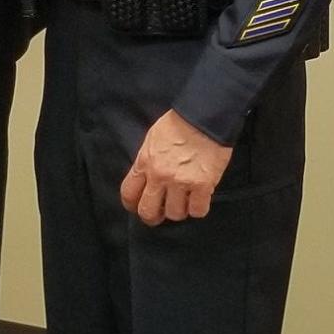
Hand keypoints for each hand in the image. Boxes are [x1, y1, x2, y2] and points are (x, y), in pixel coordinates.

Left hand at [120, 110, 232, 224]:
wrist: (204, 117)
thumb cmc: (178, 124)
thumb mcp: (152, 139)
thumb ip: (146, 161)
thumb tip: (146, 178)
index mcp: (144, 163)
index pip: (128, 194)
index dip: (132, 205)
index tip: (139, 206)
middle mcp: (159, 176)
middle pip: (148, 211)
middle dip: (153, 217)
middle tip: (162, 213)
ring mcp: (181, 182)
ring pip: (175, 214)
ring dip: (180, 210)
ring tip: (185, 201)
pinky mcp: (203, 185)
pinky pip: (198, 211)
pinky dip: (199, 208)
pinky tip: (200, 199)